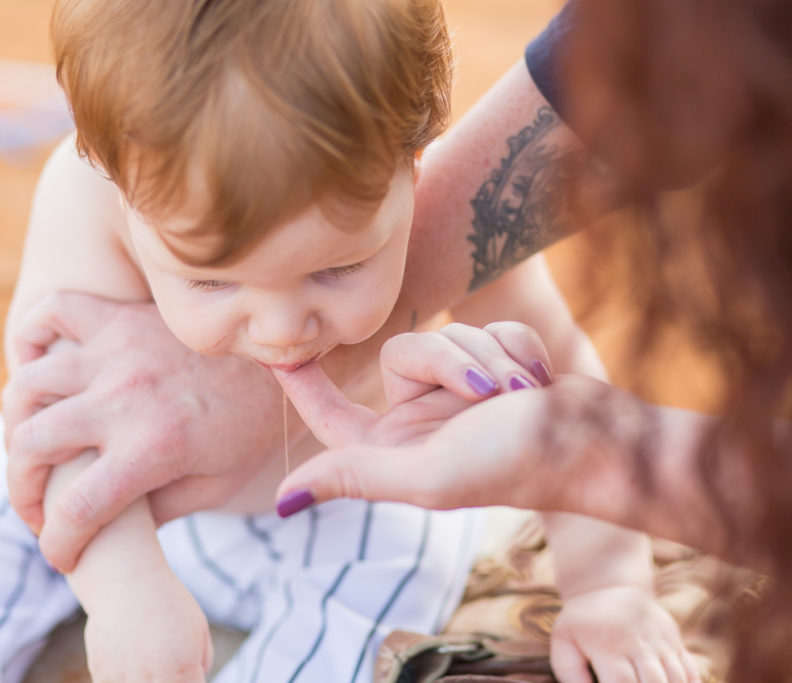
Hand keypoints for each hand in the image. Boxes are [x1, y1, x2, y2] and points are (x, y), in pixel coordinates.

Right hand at [2, 291, 281, 570]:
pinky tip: (37, 367)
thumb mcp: (214, 487)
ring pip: (28, 385)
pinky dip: (31, 337)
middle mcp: (126, 398)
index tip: (59, 554)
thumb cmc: (253, 429)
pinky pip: (53, 312)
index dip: (57, 544)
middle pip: (32, 446)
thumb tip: (105, 531)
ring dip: (17, 424)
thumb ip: (155, 510)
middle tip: (36, 505)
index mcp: (154, 448)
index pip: (77, 509)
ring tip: (31, 446)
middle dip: (21, 490)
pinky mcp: (121, 319)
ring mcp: (119, 352)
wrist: (283, 361)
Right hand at [82, 567, 211, 682]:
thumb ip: (202, 662)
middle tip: (168, 665)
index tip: (189, 674)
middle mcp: (152, 677)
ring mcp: (124, 676)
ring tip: (148, 661)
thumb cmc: (167, 601)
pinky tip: (129, 665)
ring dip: (144, 680)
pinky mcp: (101, 671)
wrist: (126, 579)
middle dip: (168, 680)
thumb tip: (195, 678)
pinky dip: (122, 679)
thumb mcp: (199, 629)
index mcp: (181, 669)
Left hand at [273, 322, 560, 513]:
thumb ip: (355, 475)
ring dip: (489, 356)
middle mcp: (421, 420)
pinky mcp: (496, 367)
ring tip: (522, 391)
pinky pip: (486, 327)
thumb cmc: (516, 466)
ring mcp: (459, 393)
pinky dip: (514, 347)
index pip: (330, 414)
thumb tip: (282, 499)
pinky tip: (538, 376)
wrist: (599, 441)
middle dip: (450, 361)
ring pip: (449, 335)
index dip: (301, 385)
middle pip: (402, 352)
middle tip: (490, 393)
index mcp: (394, 450)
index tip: (273, 352)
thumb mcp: (426, 475)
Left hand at [550, 586, 700, 682]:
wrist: (608, 584)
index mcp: (607, 647)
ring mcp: (659, 642)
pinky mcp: (674, 640)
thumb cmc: (582, 620)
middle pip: (654, 682)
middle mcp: (637, 644)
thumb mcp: (564, 641)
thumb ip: (571, 672)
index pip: (622, 682)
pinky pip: (690, 669)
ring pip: (676, 677)